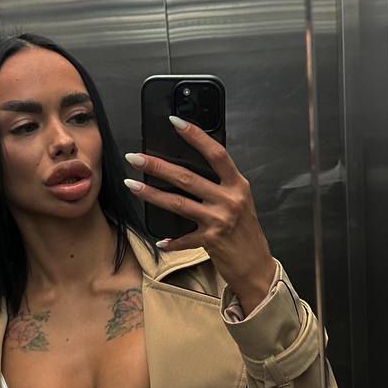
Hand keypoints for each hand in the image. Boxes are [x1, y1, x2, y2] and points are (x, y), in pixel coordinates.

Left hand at [124, 117, 274, 309]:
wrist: (256, 265)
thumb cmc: (246, 232)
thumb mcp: (240, 202)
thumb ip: (221, 186)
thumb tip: (190, 169)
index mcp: (237, 185)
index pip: (216, 154)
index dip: (196, 136)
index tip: (175, 122)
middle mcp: (229, 200)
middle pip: (187, 177)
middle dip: (158, 166)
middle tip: (135, 157)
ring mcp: (219, 220)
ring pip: (178, 203)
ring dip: (151, 194)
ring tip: (131, 184)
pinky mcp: (210, 240)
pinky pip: (183, 238)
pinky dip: (170, 241)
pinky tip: (159, 240)